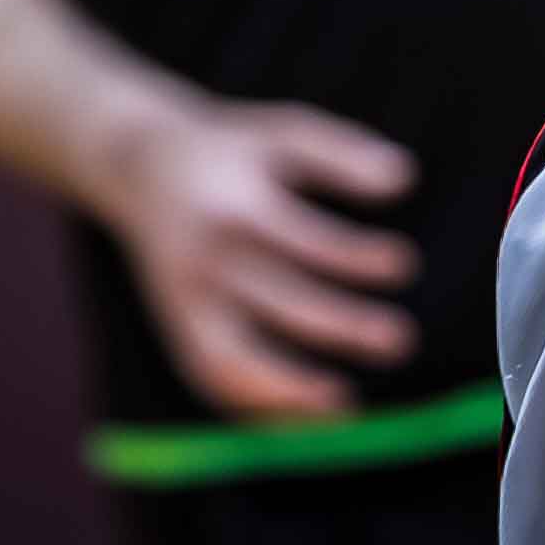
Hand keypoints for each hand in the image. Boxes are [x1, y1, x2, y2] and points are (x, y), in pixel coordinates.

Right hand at [103, 90, 424, 424]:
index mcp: (236, 203)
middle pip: (277, 304)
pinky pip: (213, 382)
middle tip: (401, 340)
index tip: (406, 264)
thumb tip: (405, 179)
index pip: (302, 239)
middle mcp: (207, 259)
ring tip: (348, 405)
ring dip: (289, 392)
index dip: (354, 257)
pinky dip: (256, 407)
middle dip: (341, 327)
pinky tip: (309, 414)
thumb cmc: (232, 150)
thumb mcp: (282, 131)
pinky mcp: (177, 331)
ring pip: (232, 362)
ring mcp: (186, 303)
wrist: (138, 165)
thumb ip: (342, 151)